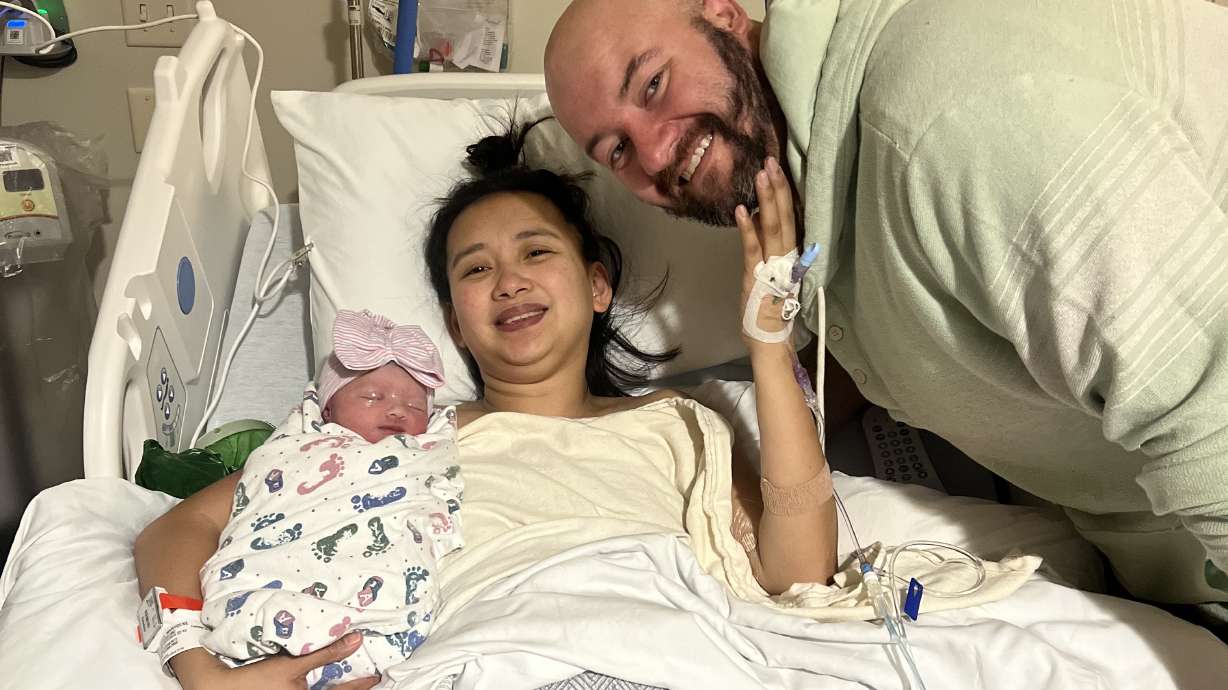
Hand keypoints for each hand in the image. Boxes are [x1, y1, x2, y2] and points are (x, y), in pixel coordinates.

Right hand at [175, 632, 379, 689]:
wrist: (219, 686)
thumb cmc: (258, 679)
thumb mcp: (294, 664)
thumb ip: (327, 653)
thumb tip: (357, 639)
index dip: (362, 684)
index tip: (378, 677)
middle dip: (348, 684)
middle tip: (366, 675)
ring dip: (333, 682)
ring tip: (347, 673)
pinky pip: (307, 688)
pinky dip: (318, 681)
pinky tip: (320, 675)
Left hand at [735, 157, 798, 347]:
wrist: (771, 340)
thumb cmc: (771, 311)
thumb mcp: (774, 275)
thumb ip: (770, 250)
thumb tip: (762, 221)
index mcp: (791, 256)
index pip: (791, 219)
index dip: (785, 194)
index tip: (779, 170)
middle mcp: (786, 257)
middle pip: (785, 216)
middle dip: (778, 187)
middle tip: (771, 161)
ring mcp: (772, 265)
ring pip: (773, 226)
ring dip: (767, 199)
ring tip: (762, 174)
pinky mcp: (756, 276)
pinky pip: (753, 248)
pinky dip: (748, 228)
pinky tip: (743, 209)